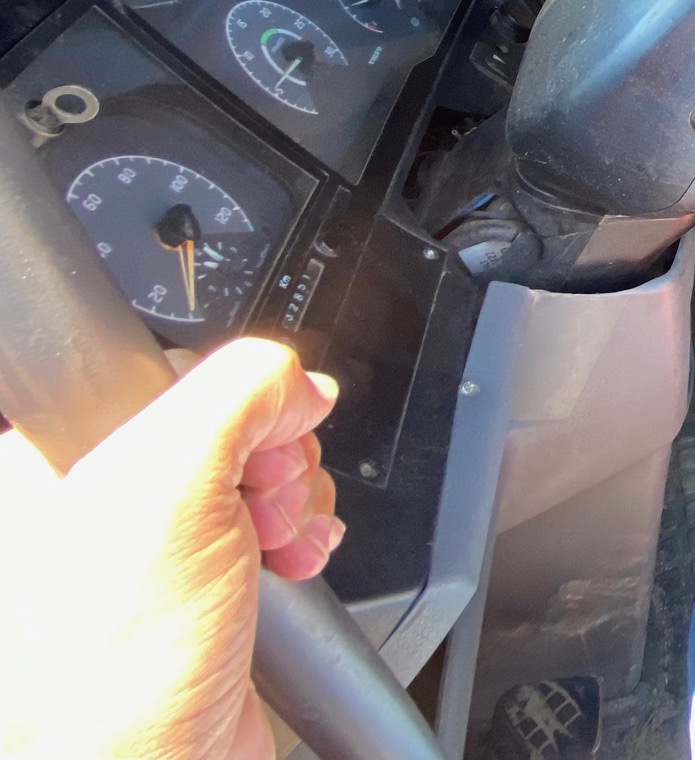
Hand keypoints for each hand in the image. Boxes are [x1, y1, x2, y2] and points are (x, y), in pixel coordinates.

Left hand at [0, 339, 341, 759]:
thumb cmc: (123, 665)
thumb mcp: (172, 484)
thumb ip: (239, 394)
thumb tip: (296, 383)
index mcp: (53, 459)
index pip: (169, 368)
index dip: (231, 399)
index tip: (251, 436)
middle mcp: (97, 499)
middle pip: (231, 421)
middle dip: (275, 459)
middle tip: (258, 506)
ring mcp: (152, 546)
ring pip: (261, 472)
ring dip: (294, 504)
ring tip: (276, 548)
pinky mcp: (203, 583)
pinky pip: (274, 526)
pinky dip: (301, 541)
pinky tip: (289, 567)